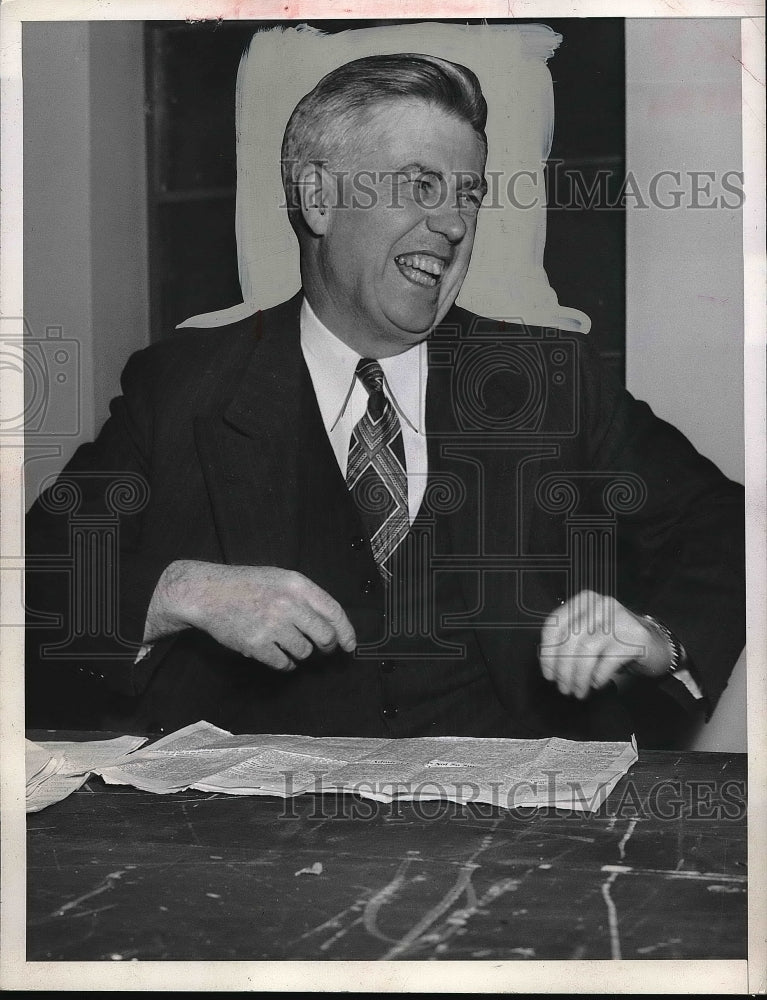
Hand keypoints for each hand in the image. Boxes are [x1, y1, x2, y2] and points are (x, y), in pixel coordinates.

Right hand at [144, 561, 356, 670]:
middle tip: (319, 647)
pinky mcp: (257, 645)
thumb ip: (305, 597)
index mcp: (297, 584)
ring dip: (299, 652)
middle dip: (325, 646)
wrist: (207, 593)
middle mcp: (288, 604)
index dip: (346, 632)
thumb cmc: (246, 585)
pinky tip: (275, 652)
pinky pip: (283, 663)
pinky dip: (283, 663)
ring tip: (284, 641)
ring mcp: (273, 625)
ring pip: (304, 652)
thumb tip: (331, 624)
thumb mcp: (280, 579)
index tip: (349, 645)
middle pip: (324, 636)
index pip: (334, 611)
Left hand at [538, 589, 671, 698]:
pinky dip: (598, 677)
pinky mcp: (635, 637)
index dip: (547, 653)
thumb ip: (568, 641)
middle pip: (569, 640)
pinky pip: (607, 661)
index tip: (548, 674)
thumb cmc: (615, 641)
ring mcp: (619, 619)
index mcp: (584, 600)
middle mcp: (601, 605)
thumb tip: (549, 666)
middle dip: (562, 669)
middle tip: (563, 688)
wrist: (656, 644)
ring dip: (578, 677)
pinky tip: (596, 684)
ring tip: (578, 692)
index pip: (554, 625)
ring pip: (586, 651)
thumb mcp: (589, 632)